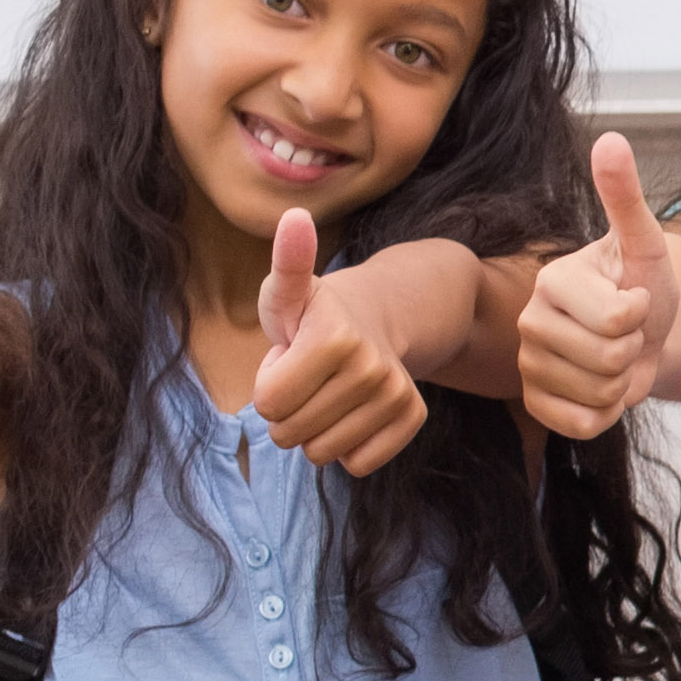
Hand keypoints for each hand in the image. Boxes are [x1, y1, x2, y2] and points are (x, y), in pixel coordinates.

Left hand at [248, 205, 433, 476]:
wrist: (379, 321)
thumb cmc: (316, 313)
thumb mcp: (289, 291)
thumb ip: (287, 262)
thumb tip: (295, 216)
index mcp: (334, 338)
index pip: (268, 404)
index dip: (268, 385)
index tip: (289, 357)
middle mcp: (372, 368)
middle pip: (291, 434)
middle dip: (288, 410)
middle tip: (307, 376)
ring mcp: (397, 395)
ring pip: (323, 453)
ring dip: (315, 428)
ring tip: (327, 391)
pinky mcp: (412, 419)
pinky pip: (360, 464)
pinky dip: (347, 447)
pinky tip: (350, 413)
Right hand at [517, 135, 676, 440]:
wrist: (641, 332)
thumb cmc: (641, 283)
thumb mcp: (644, 242)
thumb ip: (625, 196)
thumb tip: (611, 139)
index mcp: (553, 281)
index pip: (617, 319)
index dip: (641, 314)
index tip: (633, 298)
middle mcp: (530, 321)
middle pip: (608, 359)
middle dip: (633, 349)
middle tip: (626, 332)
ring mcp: (528, 364)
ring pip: (598, 393)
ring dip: (622, 381)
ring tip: (615, 356)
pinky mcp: (536, 402)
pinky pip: (582, 425)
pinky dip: (606, 413)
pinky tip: (602, 387)